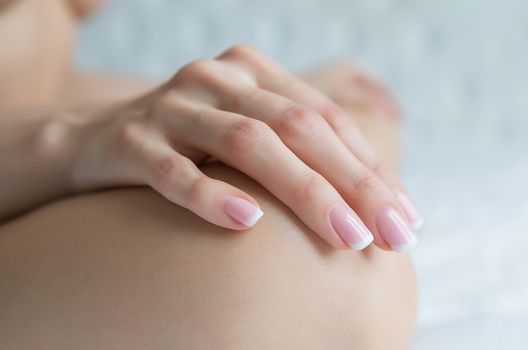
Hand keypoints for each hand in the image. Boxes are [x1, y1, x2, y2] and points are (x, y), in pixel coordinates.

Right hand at [71, 45, 420, 251]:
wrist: (92, 141)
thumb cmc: (189, 147)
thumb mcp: (246, 137)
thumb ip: (299, 152)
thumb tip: (374, 200)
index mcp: (254, 75)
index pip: (326, 119)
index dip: (371, 167)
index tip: (407, 217)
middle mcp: (217, 81)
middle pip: (299, 128)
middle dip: (354, 184)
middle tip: (392, 235)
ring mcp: (172, 106)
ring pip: (248, 144)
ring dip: (304, 193)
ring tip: (346, 238)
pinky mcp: (130, 141)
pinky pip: (173, 170)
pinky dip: (212, 195)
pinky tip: (247, 224)